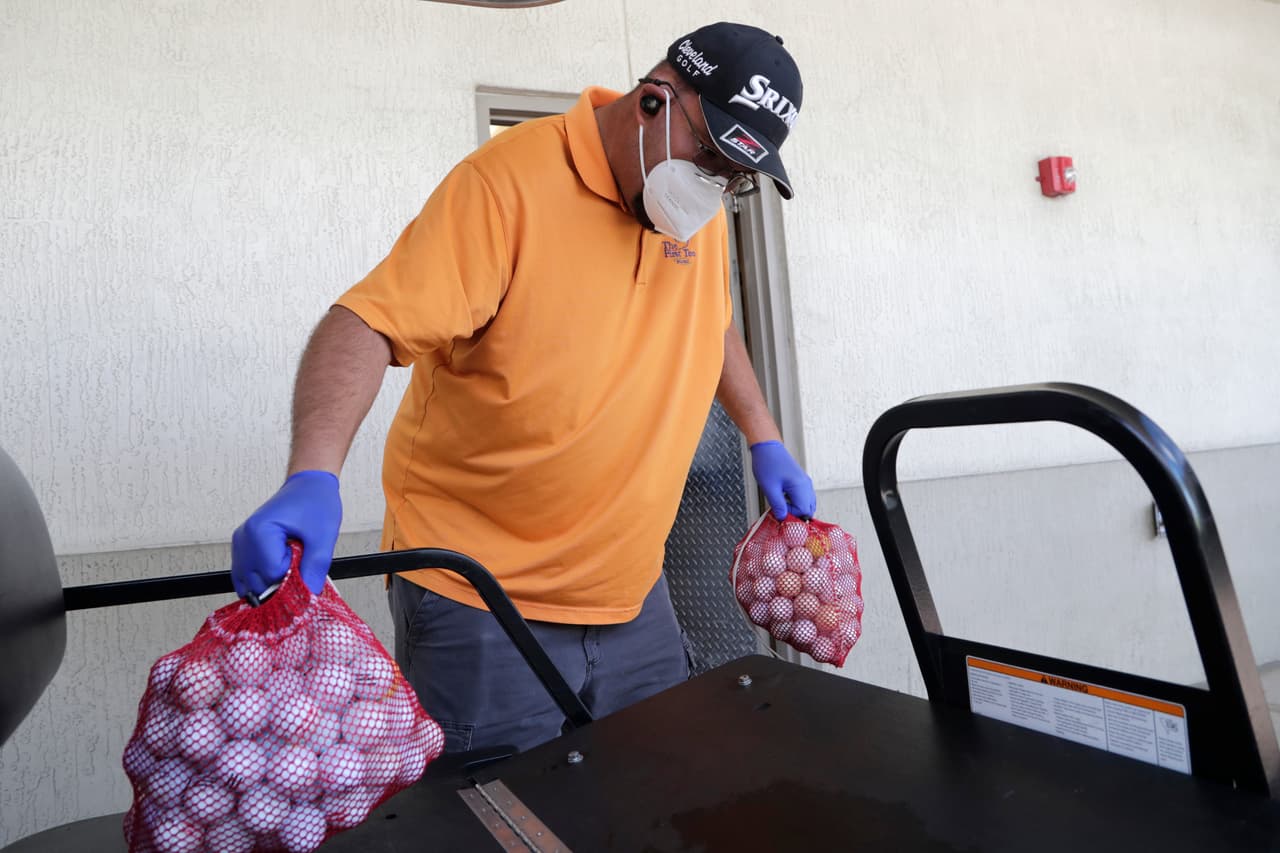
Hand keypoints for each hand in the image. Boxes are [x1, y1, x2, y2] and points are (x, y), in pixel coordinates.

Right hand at [231, 470, 341, 596]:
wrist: (309, 485)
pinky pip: (247, 577)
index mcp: (260, 531)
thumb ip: (315, 569)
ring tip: (291, 558)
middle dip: (283, 581)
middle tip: (301, 560)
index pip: (272, 575)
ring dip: (273, 581)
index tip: (307, 563)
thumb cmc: (316, 503)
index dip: (294, 576)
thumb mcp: (323, 537)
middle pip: (259, 583)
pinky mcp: (243, 548)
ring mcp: (240, 543)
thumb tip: (308, 599)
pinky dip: (264, 579)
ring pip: (251, 584)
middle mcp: (244, 538)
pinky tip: (281, 565)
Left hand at [749, 441, 815, 520]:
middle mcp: (806, 485)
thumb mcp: (770, 488)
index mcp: (801, 487)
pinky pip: (803, 496)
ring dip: (796, 507)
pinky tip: (783, 499)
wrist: (767, 447)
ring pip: (807, 503)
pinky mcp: (800, 480)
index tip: (780, 513)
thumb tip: (782, 517)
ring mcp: (804, 482)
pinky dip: (795, 501)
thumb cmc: (768, 463)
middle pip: (809, 508)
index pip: (803, 511)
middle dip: (796, 513)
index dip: (792, 515)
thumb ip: (778, 505)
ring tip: (781, 505)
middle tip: (781, 512)